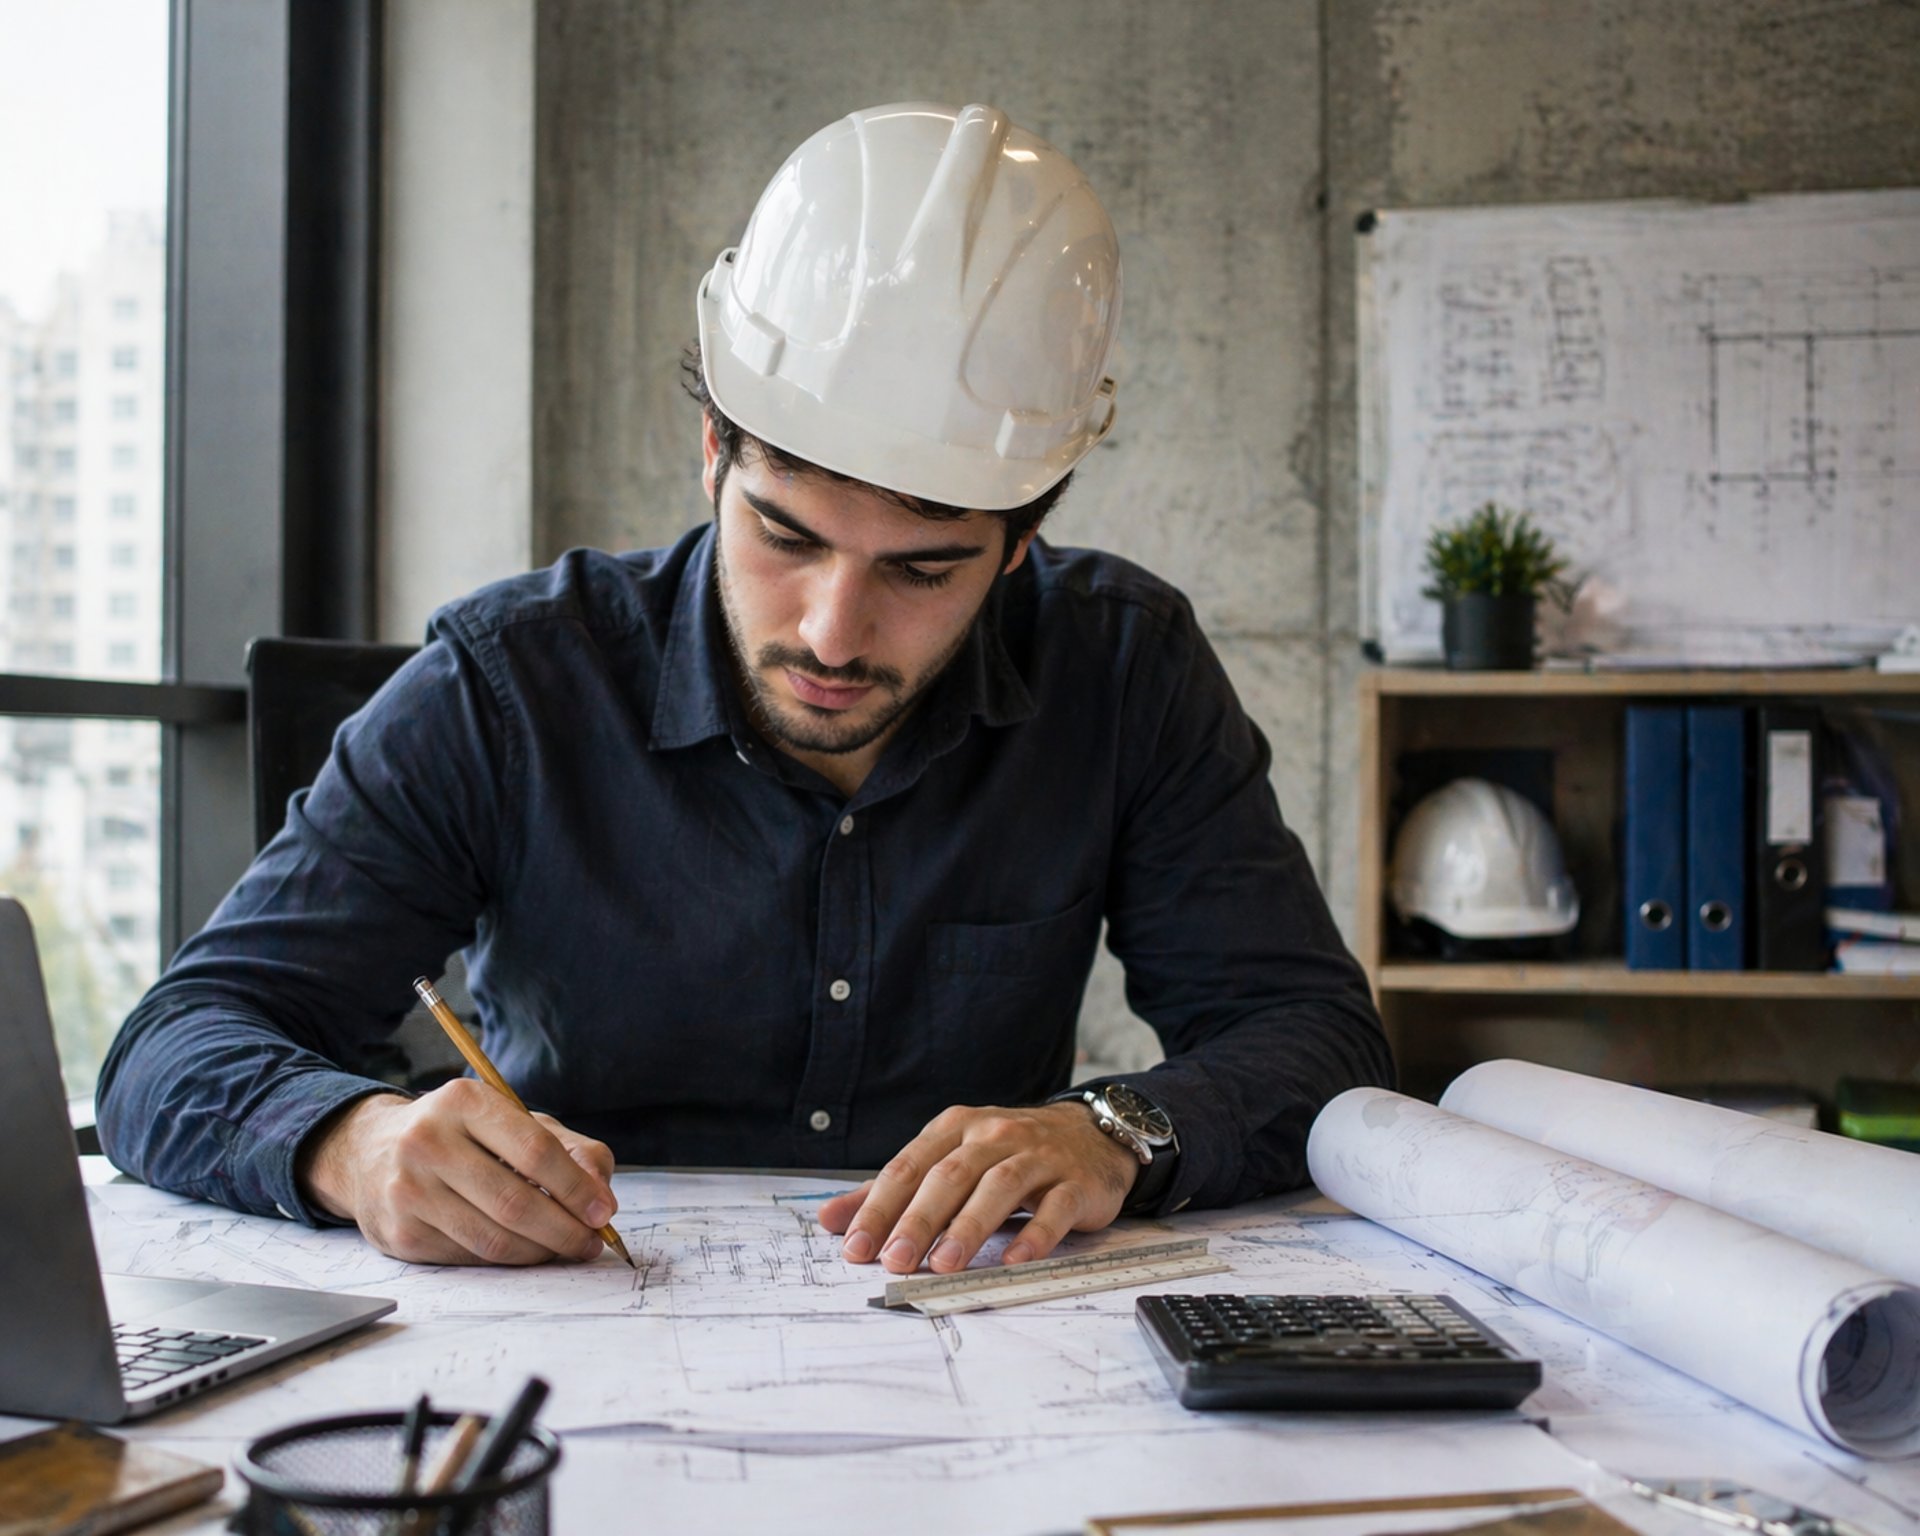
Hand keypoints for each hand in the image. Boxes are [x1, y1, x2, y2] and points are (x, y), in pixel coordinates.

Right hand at [296, 1081, 618, 1264]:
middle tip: (591, 1242)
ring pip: (493, 1238)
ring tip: (566, 1249)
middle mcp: (428, 1142)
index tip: (603, 1210)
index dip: (575, 1186)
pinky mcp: (400, 1233)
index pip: (534, 1149)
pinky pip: (470, 1256)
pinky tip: (525, 1250)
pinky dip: (507, 1259)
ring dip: (541, 1251)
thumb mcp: (514, 1121)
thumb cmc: (460, 1135)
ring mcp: (408, 1190)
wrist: (370, 1154)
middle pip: (515, 1202)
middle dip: (565, 1229)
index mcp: (463, 1101)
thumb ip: (570, 1148)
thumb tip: (601, 1194)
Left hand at [818, 1102, 1139, 1274]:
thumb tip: (830, 1219)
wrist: (1092, 1134)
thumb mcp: (949, 1158)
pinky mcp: (1075, 1182)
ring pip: (998, 1188)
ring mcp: (1038, 1157)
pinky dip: (1034, 1235)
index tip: (856, 1247)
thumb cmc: (1009, 1153)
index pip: (909, 1166)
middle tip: (894, 1260)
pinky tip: (1014, 1261)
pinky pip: (1054, 1208)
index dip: (880, 1206)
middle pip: (949, 1176)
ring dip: (968, 1227)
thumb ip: (893, 1190)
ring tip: (943, 1265)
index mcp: (955, 1128)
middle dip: (918, 1219)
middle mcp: (994, 1135)